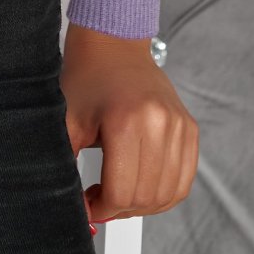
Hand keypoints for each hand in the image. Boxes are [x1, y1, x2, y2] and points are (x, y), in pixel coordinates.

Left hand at [60, 22, 198, 226]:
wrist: (114, 43)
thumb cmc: (87, 76)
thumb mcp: (67, 120)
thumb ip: (65, 164)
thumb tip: (72, 206)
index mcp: (126, 121)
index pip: (121, 192)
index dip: (101, 209)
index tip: (88, 205)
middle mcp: (159, 123)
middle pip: (145, 197)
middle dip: (120, 210)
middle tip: (101, 201)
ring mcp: (179, 125)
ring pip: (168, 194)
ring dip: (143, 206)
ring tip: (120, 194)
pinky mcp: (189, 128)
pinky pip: (184, 179)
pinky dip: (165, 193)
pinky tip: (142, 187)